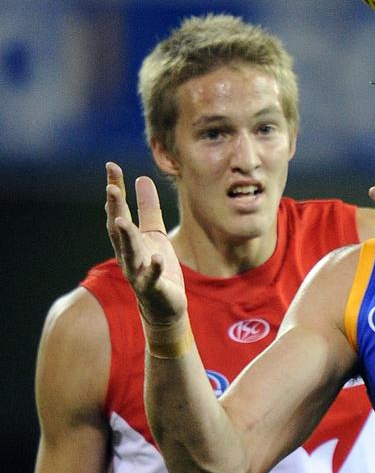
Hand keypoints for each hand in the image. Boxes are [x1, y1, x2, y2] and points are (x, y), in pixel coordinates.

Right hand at [105, 162, 186, 324]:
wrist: (165, 306)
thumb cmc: (157, 267)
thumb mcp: (154, 234)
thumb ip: (147, 208)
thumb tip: (141, 178)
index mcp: (128, 239)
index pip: (119, 210)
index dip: (115, 189)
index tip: (111, 166)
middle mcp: (128, 254)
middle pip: (119, 229)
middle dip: (115, 209)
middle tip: (111, 188)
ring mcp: (139, 272)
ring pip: (130, 252)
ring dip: (126, 237)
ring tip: (122, 220)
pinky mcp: (154, 288)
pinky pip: (152, 277)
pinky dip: (153, 268)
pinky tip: (156, 257)